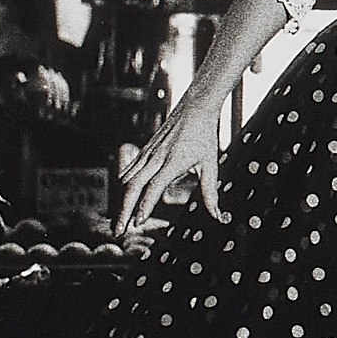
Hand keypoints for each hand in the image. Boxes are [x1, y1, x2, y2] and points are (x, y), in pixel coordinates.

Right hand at [116, 98, 222, 234]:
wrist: (196, 107)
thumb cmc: (205, 135)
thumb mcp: (211, 164)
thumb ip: (211, 193)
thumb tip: (218, 216)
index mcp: (172, 161)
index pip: (153, 187)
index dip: (144, 206)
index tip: (138, 223)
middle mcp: (156, 157)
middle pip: (133, 187)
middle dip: (124, 210)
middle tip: (118, 231)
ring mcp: (148, 152)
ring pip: (127, 180)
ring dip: (121, 201)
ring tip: (118, 221)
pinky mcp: (145, 150)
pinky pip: (129, 170)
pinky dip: (123, 186)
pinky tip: (123, 199)